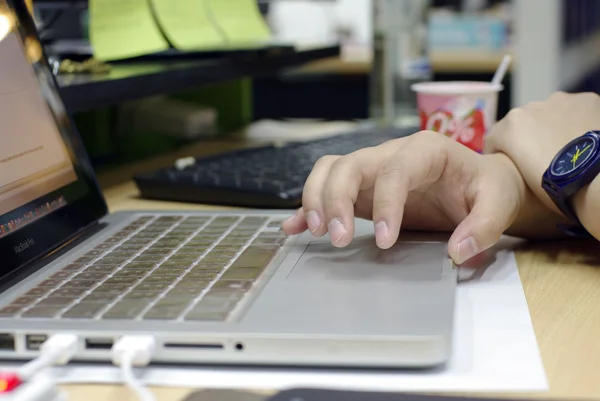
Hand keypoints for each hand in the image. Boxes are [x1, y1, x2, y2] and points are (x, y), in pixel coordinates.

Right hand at [282, 131, 542, 264]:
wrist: (478, 183)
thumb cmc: (487, 187)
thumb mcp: (499, 201)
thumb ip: (485, 224)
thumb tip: (458, 250)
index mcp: (425, 150)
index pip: (395, 170)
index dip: (385, 204)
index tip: (385, 241)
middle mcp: (392, 154)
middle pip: (350, 165)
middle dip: (337, 200)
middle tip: (339, 240)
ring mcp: (373, 169)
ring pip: (330, 170)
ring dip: (316, 199)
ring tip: (317, 233)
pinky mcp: (362, 187)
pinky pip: (327, 186)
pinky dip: (308, 206)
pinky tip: (294, 227)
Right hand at [485, 91, 599, 213]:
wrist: (597, 180)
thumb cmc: (556, 188)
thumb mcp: (522, 180)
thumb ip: (516, 163)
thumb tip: (524, 162)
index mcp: (510, 126)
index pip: (495, 139)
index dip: (501, 155)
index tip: (510, 167)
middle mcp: (530, 107)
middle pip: (523, 123)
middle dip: (529, 138)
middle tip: (542, 159)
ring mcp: (560, 101)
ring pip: (550, 113)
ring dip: (553, 127)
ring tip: (566, 150)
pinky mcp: (587, 99)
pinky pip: (575, 110)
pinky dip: (577, 123)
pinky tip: (585, 141)